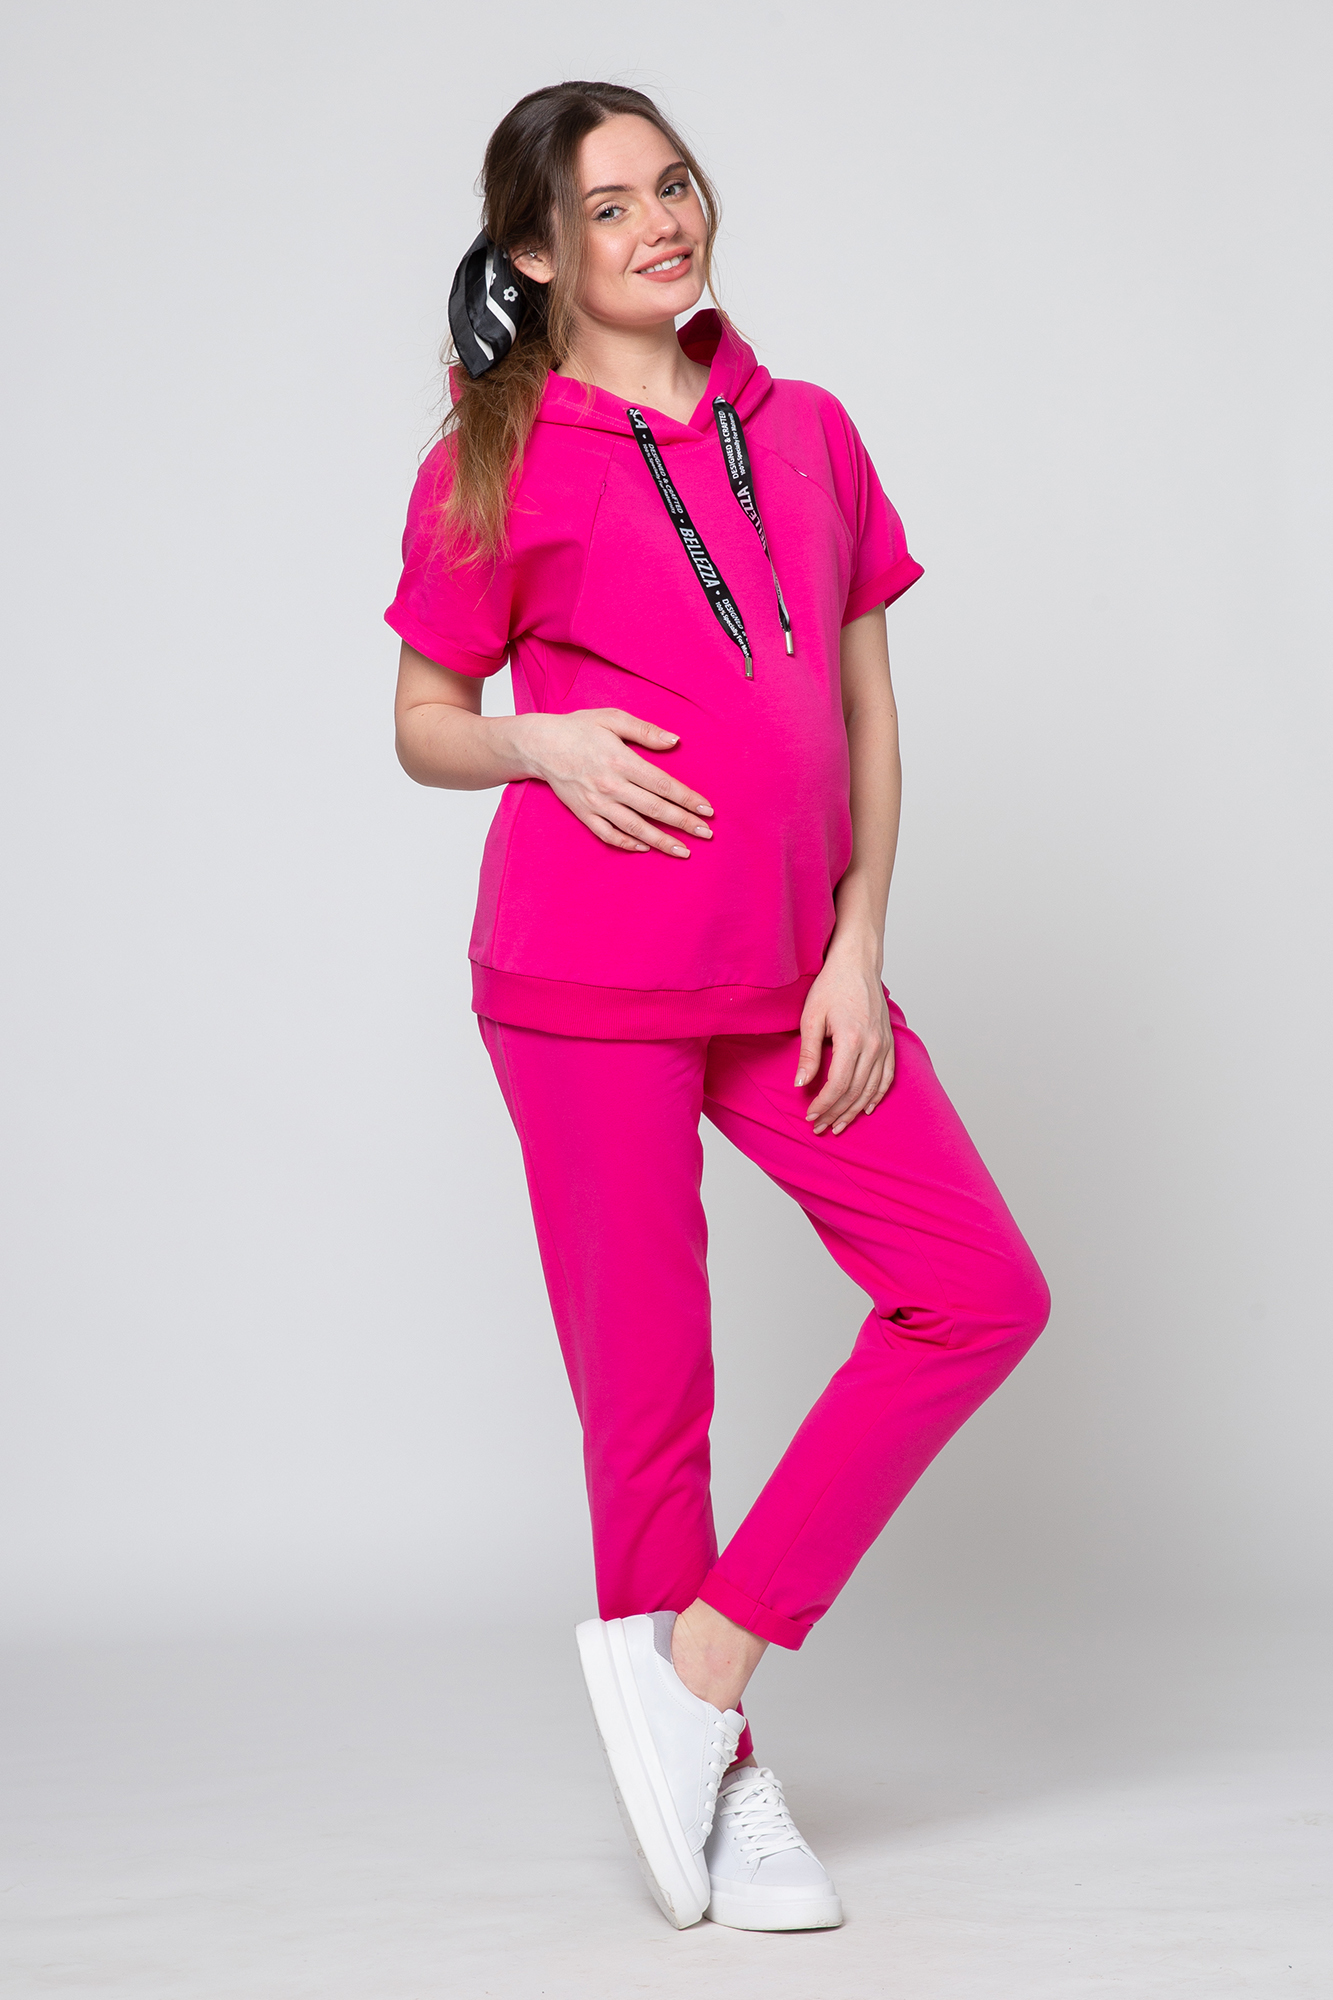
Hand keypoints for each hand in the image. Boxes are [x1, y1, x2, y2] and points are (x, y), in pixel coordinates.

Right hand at [514, 709, 713, 855]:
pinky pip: (607, 834)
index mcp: (621, 761)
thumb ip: (646, 731)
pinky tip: (645, 848)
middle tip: (706, 834)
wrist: (540, 745)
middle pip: (655, 809)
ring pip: (635, 827)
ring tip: (683, 851)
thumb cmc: (578, 728)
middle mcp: (611, 786)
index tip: (707, 809)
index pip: (663, 785)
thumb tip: (675, 741)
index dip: (687, 799)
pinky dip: (627, 844)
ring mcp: (596, 803)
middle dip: (683, 823)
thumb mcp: (612, 719)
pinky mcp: (583, 813)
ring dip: (662, 841)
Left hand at [794, 949, 894, 1134]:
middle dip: (836, 1113)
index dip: (824, 1104)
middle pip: (855, 1091)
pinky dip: (877, 1096)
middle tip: (820, 1127)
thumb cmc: (832, 985)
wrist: (857, 963)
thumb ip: (809, 1053)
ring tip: (839, 1125)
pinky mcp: (889, 1042)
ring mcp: (884, 1044)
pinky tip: (866, 1108)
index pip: (838, 1085)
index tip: (810, 1115)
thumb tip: (801, 1084)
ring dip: (854, 1110)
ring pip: (871, 1089)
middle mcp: (873, 1045)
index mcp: (852, 1038)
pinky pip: (887, 1077)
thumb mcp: (811, 1017)